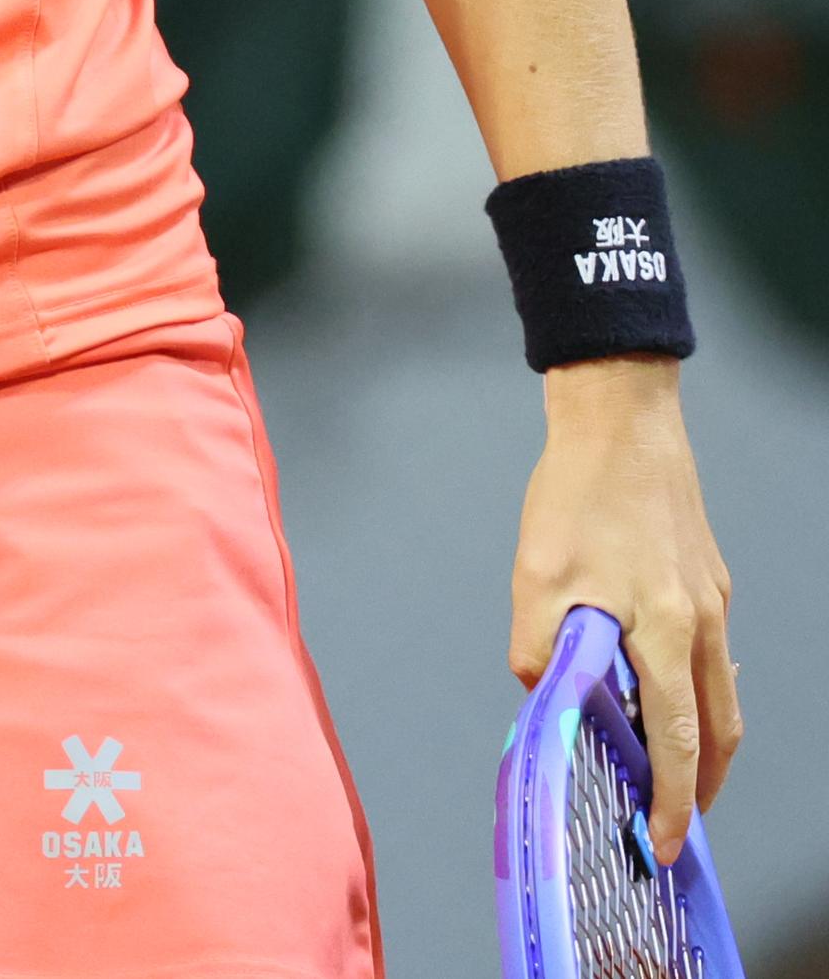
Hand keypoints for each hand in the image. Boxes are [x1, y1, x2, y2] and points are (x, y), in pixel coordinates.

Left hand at [507, 355, 738, 866]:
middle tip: (677, 824)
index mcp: (665, 629)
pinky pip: (713, 654)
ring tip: (672, 770)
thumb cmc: (578, 489)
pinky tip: (664, 690)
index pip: (680, 741)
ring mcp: (711, 598)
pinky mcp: (707, 576)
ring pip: (721, 693)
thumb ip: (540, 649)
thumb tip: (545, 695)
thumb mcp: (537, 575)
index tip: (667, 844)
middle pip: (718, 729)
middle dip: (702, 788)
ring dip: (703, 742)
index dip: (676, 801)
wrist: (620, 414)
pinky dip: (698, 691)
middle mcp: (701, 622)